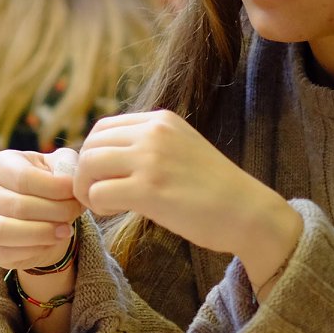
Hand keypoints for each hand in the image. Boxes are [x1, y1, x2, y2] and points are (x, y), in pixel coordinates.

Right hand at [0, 147, 84, 271]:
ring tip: (66, 230)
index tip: (75, 192)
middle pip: (18, 206)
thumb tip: (70, 182)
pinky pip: (8, 253)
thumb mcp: (60, 165)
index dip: (55, 187)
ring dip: (44, 233)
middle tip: (75, 211)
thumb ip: (66, 166)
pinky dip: (36, 250)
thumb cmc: (50, 183)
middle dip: (55, 211)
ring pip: (6, 231)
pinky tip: (53, 241)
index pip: (24, 177)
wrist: (44, 214)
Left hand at [74, 111, 301, 287]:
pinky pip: (98, 193)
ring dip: (87, 188)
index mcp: (161, 120)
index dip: (92, 153)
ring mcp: (151, 159)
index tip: (101, 176)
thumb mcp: (181, 149)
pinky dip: (98, 206)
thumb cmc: (213, 189)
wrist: (248, 212)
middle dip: (84, 172)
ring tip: (104, 204)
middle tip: (95, 194)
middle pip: (91, 144)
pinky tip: (115, 212)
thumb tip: (105, 156)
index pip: (103, 127)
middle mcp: (154, 133)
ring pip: (88, 165)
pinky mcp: (149, 189)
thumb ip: (148, 145)